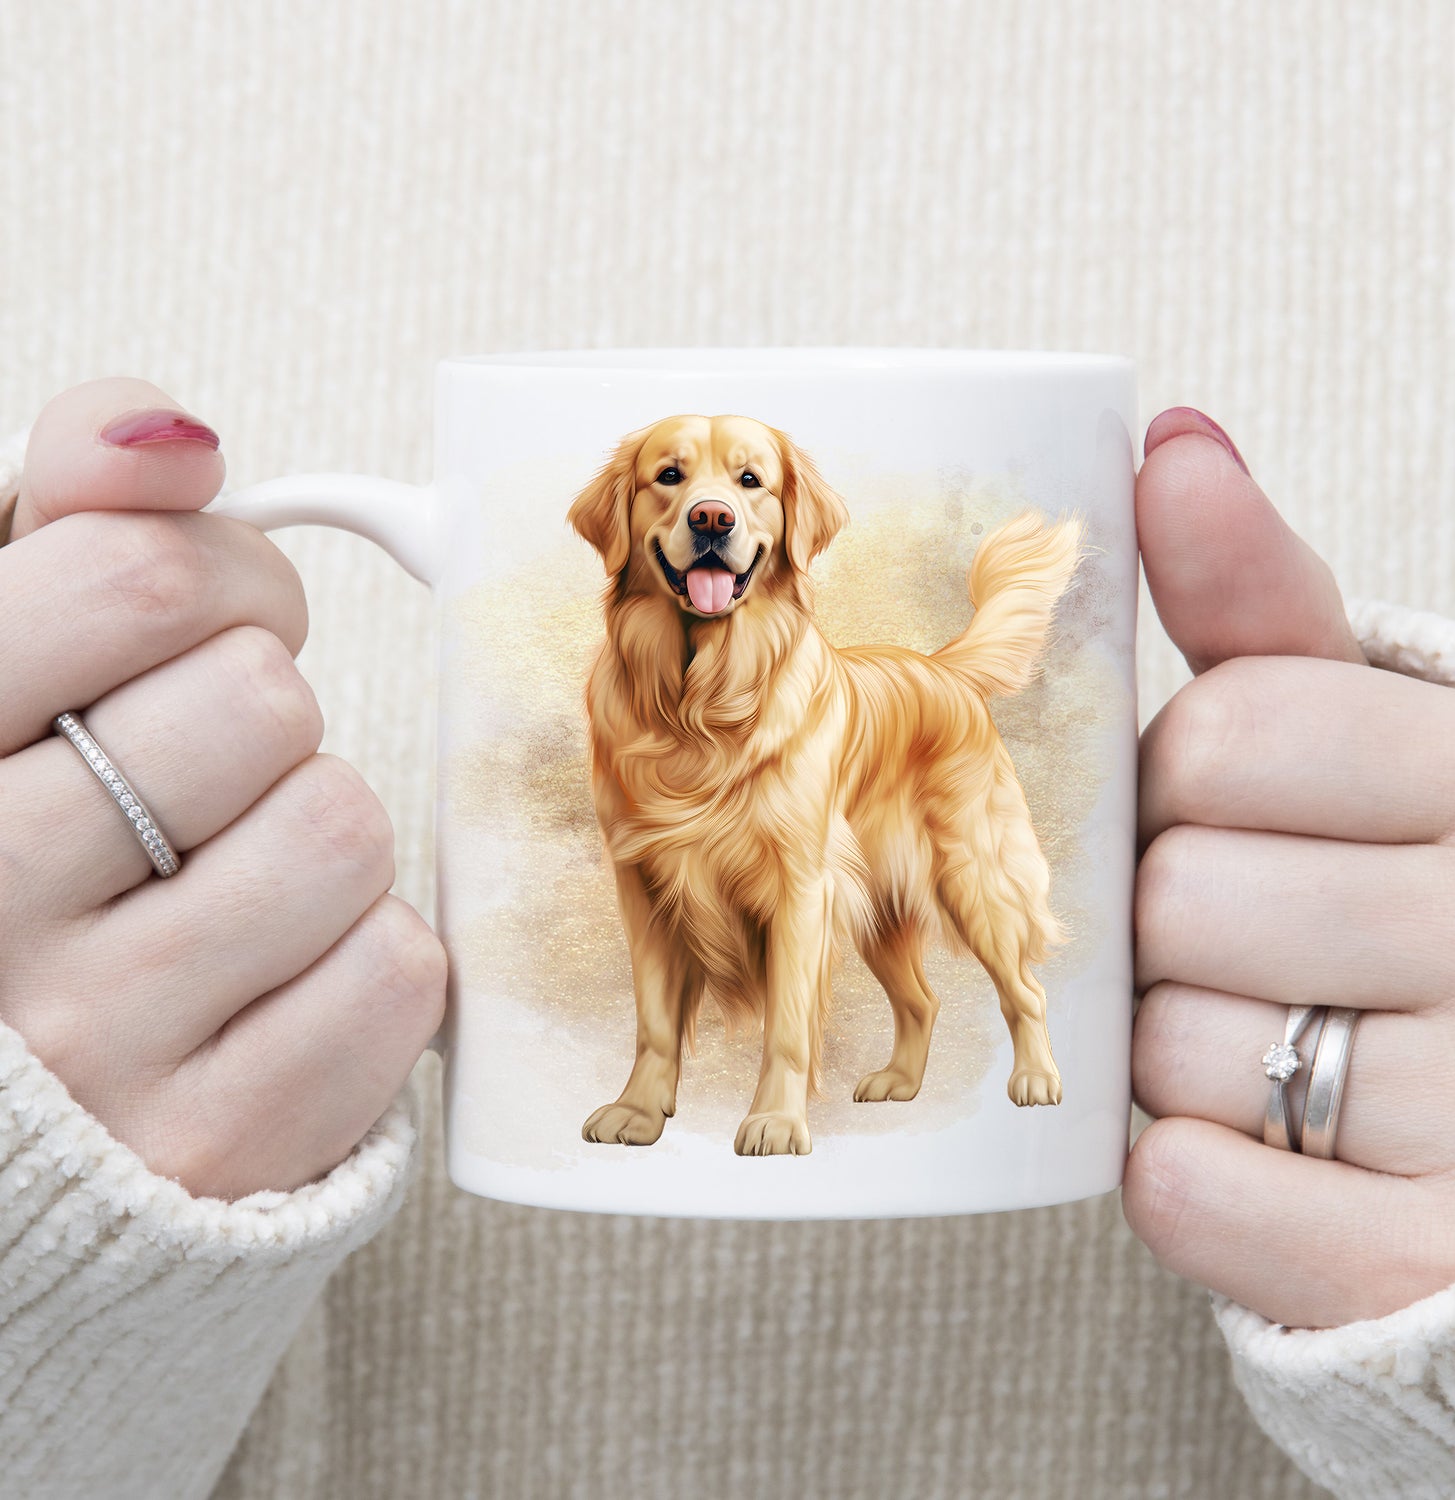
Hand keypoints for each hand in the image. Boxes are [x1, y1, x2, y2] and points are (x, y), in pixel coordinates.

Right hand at [0, 378, 444, 1198]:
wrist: (33, 1117)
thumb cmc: (32, 850)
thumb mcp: (5, 670)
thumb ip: (70, 524)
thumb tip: (173, 434)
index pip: (135, 581)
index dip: (221, 575)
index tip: (210, 618)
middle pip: (260, 701)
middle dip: (262, 712)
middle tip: (212, 768)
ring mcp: (99, 1047)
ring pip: (341, 827)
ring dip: (315, 833)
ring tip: (230, 880)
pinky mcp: (222, 1144)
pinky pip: (397, 970)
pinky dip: (364, 957)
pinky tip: (273, 981)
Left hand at [1122, 407, 1454, 1329]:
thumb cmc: (1418, 883)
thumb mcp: (1374, 724)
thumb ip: (1263, 599)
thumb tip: (1168, 444)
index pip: (1228, 733)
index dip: (1186, 777)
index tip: (1231, 805)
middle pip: (1178, 896)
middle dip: (1172, 917)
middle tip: (1246, 937)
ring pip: (1174, 1049)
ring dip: (1177, 1048)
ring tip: (1269, 1037)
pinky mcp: (1420, 1257)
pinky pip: (1193, 1193)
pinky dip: (1185, 1175)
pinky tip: (1245, 1145)